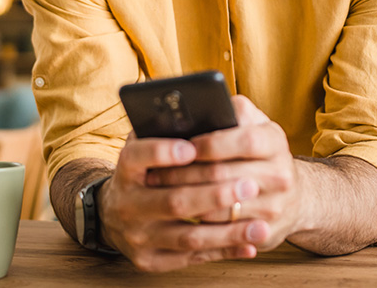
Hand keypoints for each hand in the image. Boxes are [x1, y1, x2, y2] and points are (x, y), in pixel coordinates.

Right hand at [98, 130, 266, 271]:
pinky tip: (249, 245)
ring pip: (188, 237)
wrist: (115, 215)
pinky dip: (224, 251)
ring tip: (261, 225)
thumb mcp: (145, 149)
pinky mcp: (149, 260)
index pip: (137, 157)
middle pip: (174, 201)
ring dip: (228, 232)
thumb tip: (204, 116)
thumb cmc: (145, 173)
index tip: (193, 148)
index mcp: (126, 170)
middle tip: (250, 185)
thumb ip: (166, 133)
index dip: (164, 152)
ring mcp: (138, 236)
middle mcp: (127, 205)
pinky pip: (192, 259)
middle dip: (215, 195)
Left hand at [148, 95, 306, 251]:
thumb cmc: (256, 152)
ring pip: (221, 207)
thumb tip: (190, 111)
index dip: (210, 144)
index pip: (244, 140)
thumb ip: (227, 113)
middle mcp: (281, 173)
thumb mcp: (249, 126)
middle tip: (153, 176)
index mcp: (274, 139)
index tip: (183, 147)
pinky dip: (200, 224)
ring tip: (159, 195)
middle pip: (225, 175)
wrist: (293, 196)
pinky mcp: (267, 233)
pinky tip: (179, 216)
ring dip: (186, 201)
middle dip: (184, 175)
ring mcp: (277, 206)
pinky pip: (226, 232)